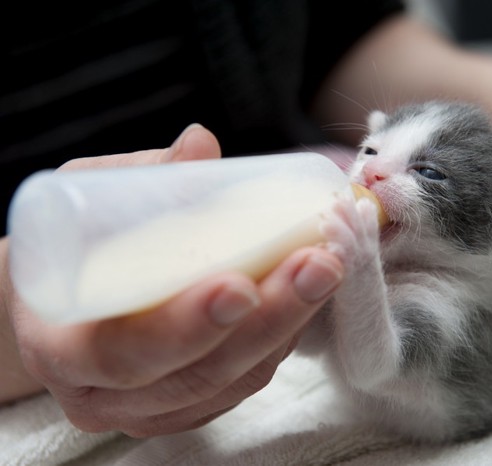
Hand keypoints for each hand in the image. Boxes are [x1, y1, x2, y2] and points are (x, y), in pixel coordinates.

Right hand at [2, 125, 343, 435]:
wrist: (66, 299)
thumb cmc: (75, 246)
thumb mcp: (89, 202)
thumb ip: (144, 180)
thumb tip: (200, 143)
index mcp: (60, 347)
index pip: (123, 352)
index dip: (186, 325)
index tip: (240, 284)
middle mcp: (104, 394)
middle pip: (196, 376)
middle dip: (268, 320)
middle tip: (317, 266)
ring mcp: (149, 408)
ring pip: (232, 382)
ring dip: (288, 326)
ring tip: (326, 268)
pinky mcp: (188, 406)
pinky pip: (245, 382)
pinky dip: (282, 338)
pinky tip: (306, 296)